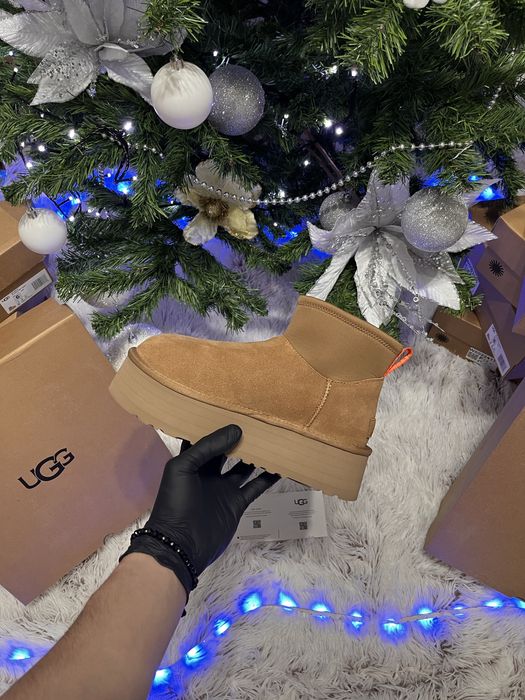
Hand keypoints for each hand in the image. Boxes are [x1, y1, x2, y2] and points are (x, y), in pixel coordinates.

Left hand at [121, 425, 278, 596]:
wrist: (180, 545)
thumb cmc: (176, 502)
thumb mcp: (183, 468)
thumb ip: (207, 447)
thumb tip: (235, 430)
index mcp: (190, 462)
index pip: (205, 439)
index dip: (216, 426)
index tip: (233, 410)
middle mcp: (208, 473)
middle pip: (226, 451)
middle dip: (239, 438)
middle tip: (257, 422)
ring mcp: (223, 489)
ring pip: (243, 467)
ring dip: (256, 456)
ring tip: (272, 439)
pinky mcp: (236, 503)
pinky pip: (255, 487)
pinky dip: (267, 478)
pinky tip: (280, 466)